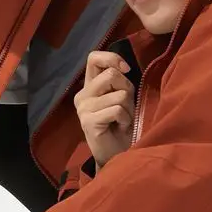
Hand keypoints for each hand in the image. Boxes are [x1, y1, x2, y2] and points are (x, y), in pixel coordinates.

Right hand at [74, 48, 135, 166]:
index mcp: (90, 86)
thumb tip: (123, 68)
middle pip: (111, 75)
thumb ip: (119, 81)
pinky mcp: (88, 121)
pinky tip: (120, 127)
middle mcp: (83, 95)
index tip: (126, 70)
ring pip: (118, 95)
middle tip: (126, 107)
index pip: (94, 58)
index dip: (112, 59)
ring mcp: (83, 108)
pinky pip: (116, 110)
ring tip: (122, 120)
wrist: (116, 154)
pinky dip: (125, 119)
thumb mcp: (122, 97)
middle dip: (127, 90)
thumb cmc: (122, 124)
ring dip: (128, 108)